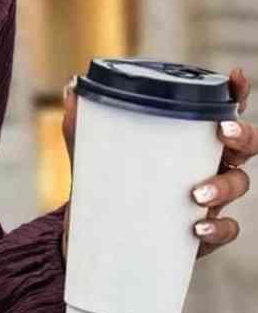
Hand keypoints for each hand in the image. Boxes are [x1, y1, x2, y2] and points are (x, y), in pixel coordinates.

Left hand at [59, 67, 251, 264]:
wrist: (96, 235)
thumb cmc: (107, 184)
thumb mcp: (93, 153)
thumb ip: (83, 124)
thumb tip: (72, 89)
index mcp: (191, 140)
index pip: (223, 110)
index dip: (236, 93)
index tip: (234, 77)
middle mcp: (209, 164)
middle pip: (247, 145)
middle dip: (242, 136)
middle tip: (222, 134)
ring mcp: (210, 199)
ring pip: (239, 184)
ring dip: (223, 186)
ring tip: (196, 194)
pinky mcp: (203, 233)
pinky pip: (226, 229)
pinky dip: (217, 228)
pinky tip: (196, 227)